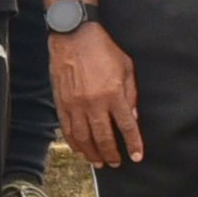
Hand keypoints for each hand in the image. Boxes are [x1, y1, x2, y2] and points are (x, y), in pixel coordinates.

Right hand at [50, 24, 143, 166]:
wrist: (73, 34)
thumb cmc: (101, 48)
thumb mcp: (126, 67)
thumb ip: (131, 93)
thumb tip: (133, 117)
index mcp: (113, 94)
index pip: (127, 127)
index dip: (133, 144)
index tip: (136, 156)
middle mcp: (94, 102)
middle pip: (104, 138)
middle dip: (111, 154)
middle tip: (115, 162)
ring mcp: (76, 103)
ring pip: (84, 138)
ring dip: (92, 153)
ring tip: (98, 161)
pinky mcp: (61, 101)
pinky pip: (67, 128)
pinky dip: (73, 142)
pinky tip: (79, 148)